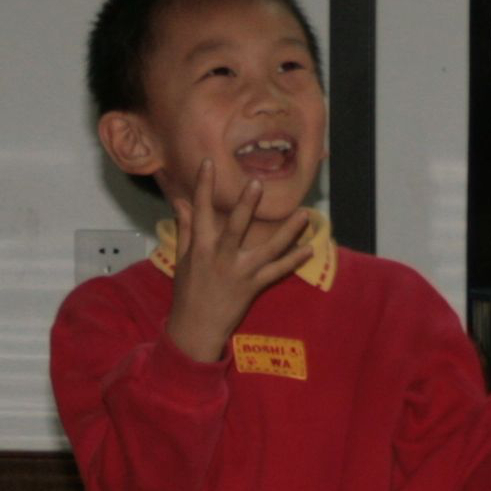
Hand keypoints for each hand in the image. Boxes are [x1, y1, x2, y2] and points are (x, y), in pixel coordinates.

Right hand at [165, 159, 315, 362]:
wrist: (196, 328)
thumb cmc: (188, 292)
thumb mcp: (184, 258)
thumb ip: (186, 228)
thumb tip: (181, 202)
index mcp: (202, 247)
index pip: (201, 211)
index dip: (204, 187)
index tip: (208, 163)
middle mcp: (221, 257)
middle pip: (235, 227)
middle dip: (246, 206)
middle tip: (257, 183)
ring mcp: (240, 273)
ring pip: (267, 249)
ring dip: (287, 232)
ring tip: (304, 214)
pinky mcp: (253, 287)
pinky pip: (277, 272)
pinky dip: (293, 261)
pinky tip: (309, 249)